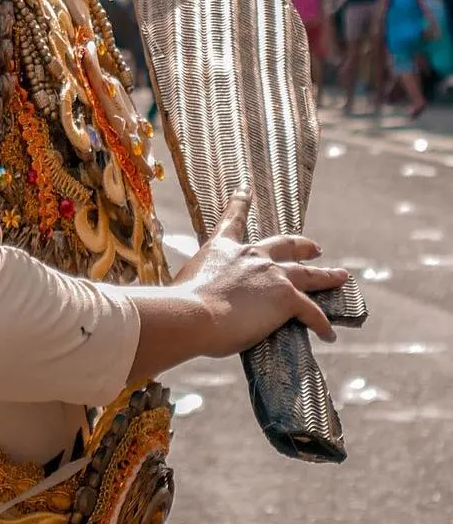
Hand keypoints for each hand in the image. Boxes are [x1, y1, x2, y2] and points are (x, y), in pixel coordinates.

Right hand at [174, 189, 347, 355]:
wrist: (195, 313)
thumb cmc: (183, 303)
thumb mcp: (188, 284)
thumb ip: (197, 286)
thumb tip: (187, 302)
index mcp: (223, 248)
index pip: (232, 220)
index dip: (239, 203)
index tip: (245, 189)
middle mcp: (251, 255)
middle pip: (284, 245)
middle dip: (302, 245)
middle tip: (315, 247)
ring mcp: (272, 275)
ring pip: (307, 274)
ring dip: (326, 276)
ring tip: (340, 276)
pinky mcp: (286, 298)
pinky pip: (311, 312)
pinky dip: (322, 324)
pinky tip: (328, 333)